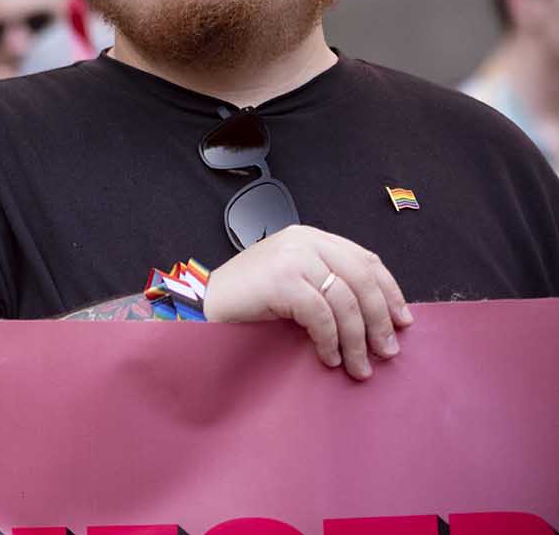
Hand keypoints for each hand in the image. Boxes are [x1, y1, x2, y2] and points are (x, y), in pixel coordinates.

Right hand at [203, 225, 413, 380]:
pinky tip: (329, 358)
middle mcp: (303, 241)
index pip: (365, 259)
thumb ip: (326, 284)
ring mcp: (291, 258)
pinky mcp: (281, 280)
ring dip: (357, 340)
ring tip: (359, 366)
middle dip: (379, 319)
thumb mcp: (293, 282)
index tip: (401, 321)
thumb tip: (376, 317)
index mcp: (310, 237)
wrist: (202, 304)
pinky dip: (331, 341)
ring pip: (345, 301)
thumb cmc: (246, 300)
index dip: (389, 291)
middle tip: (387, 351)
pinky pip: (321, 315)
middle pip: (361, 279)